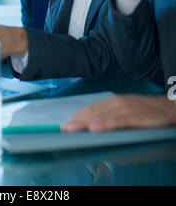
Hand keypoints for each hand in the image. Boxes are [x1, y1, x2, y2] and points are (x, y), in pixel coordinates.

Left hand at [61, 95, 175, 131]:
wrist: (169, 108)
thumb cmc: (148, 111)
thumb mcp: (127, 110)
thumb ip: (112, 114)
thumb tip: (95, 123)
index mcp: (114, 101)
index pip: (91, 108)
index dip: (78, 116)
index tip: (66, 123)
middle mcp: (117, 102)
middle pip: (93, 111)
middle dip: (77, 120)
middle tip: (64, 128)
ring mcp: (125, 109)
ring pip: (101, 115)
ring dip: (85, 122)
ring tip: (73, 128)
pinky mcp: (134, 116)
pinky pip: (116, 121)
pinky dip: (104, 124)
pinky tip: (94, 128)